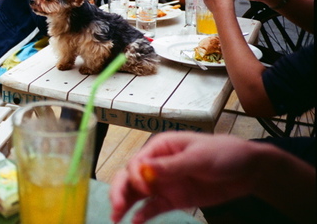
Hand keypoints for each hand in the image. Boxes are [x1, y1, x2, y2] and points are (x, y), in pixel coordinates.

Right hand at [110, 132, 263, 222]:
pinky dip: (142, 215)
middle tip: (117, 208)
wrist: (247, 170)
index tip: (146, 190)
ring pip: (136, 193)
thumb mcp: (199, 157)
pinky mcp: (172, 199)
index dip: (135, 176)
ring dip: (124, 203)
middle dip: (119, 191)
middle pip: (129, 177)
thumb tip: (144, 168)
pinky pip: (152, 207)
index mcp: (160, 148)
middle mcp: (156, 165)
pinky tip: (135, 222)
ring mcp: (163, 183)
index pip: (137, 162)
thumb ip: (172, 165)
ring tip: (116, 218)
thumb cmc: (223, 153)